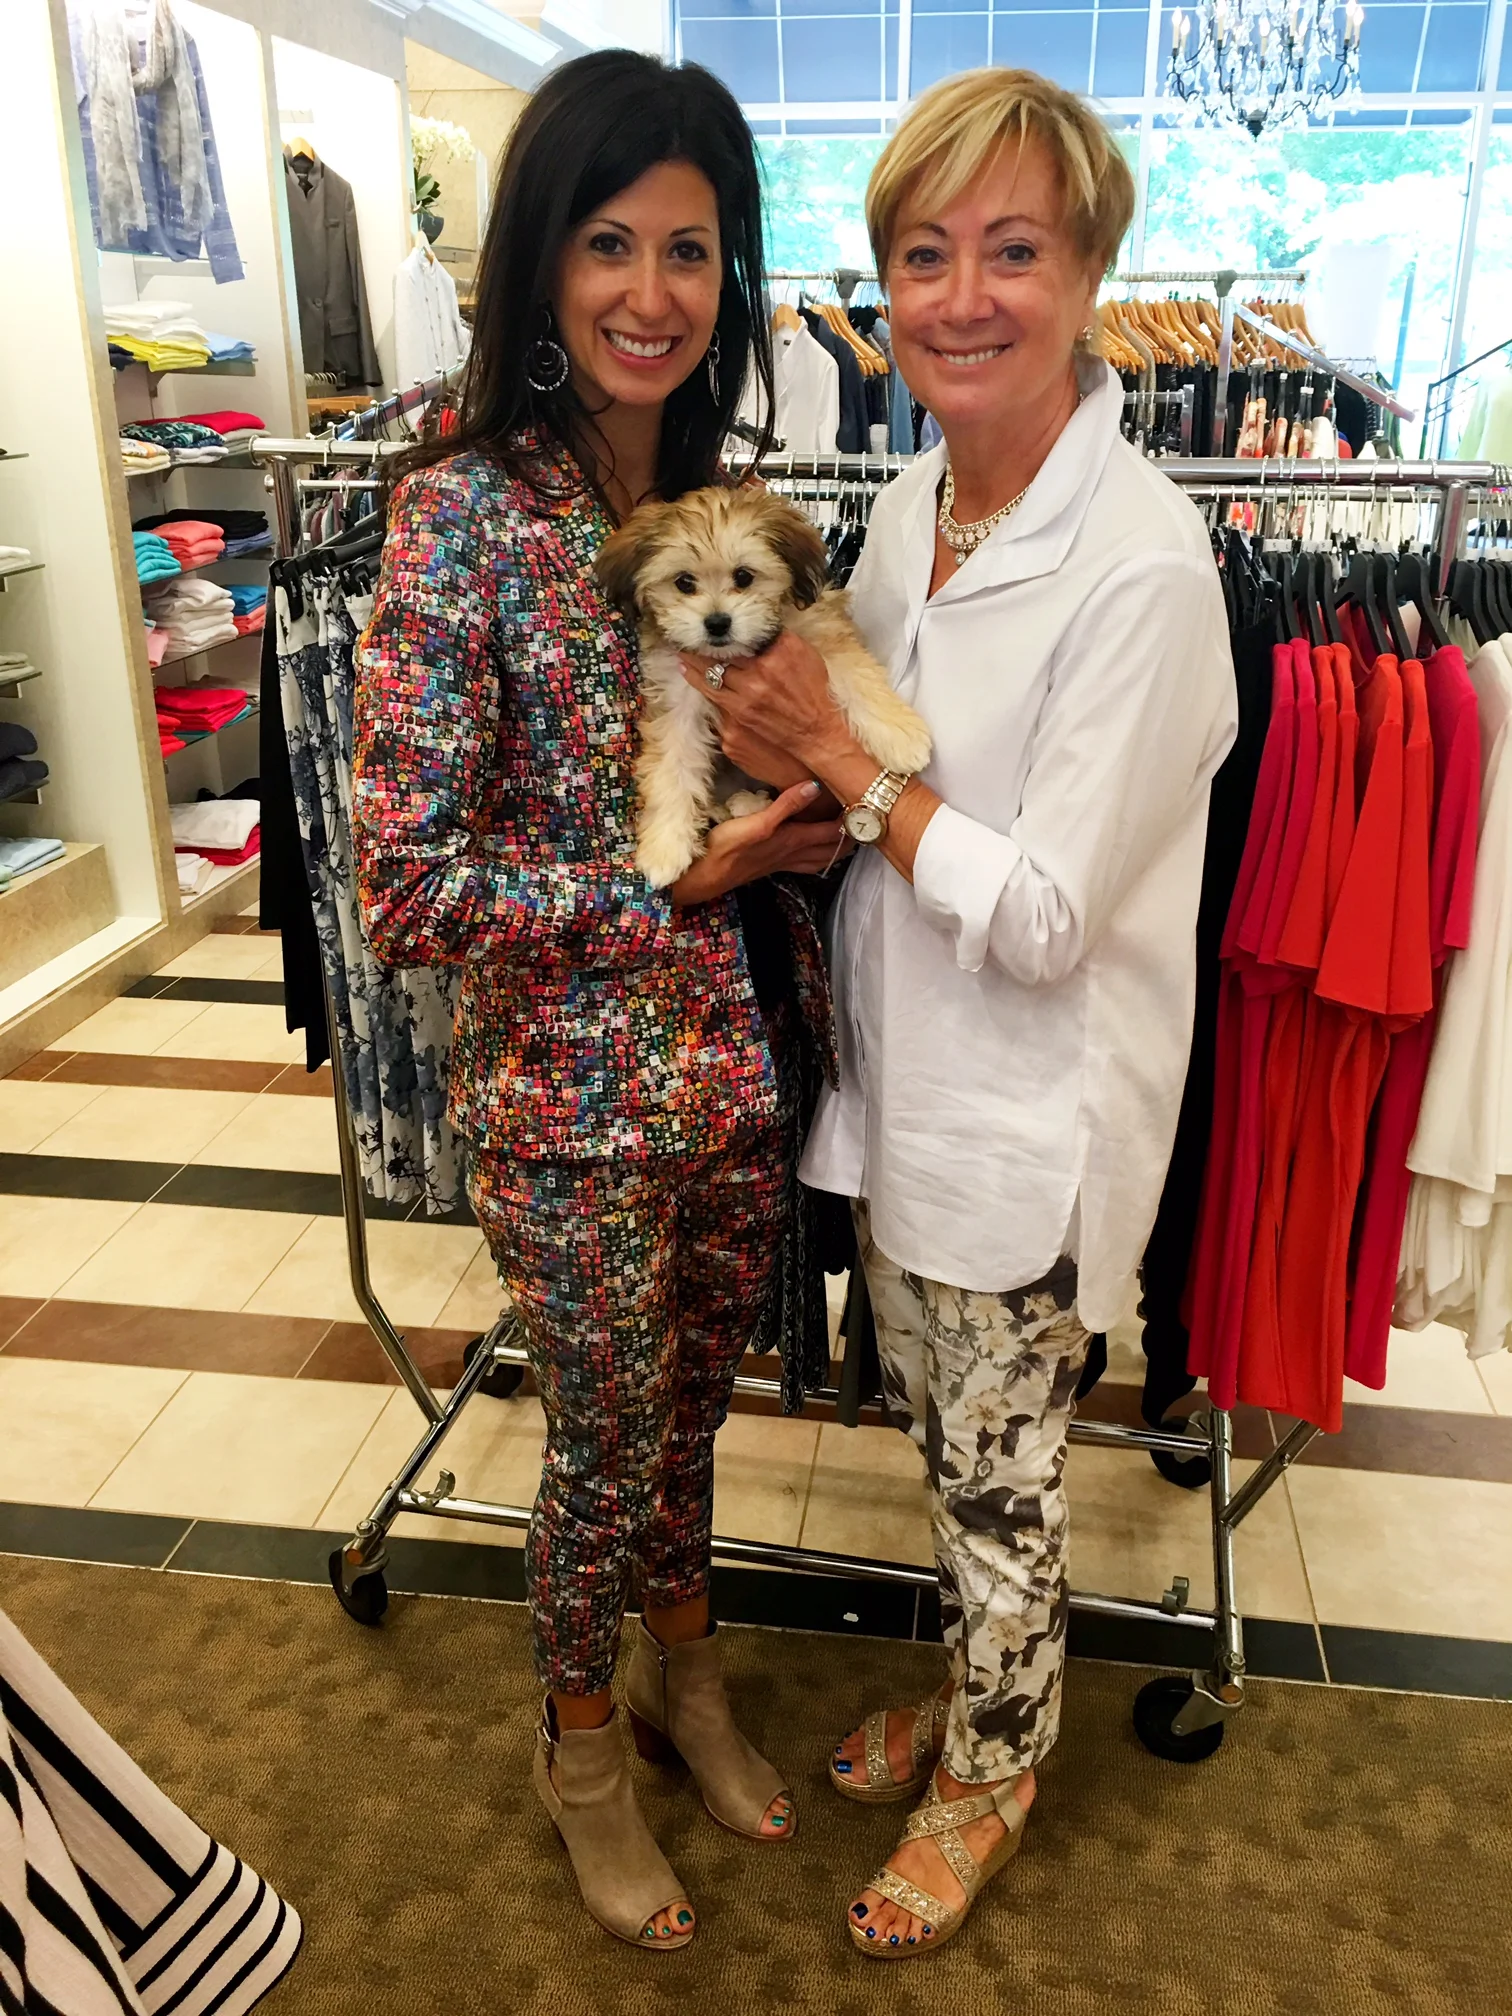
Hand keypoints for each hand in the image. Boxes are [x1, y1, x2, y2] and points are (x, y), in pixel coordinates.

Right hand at [670, 780, 852, 906]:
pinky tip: (818, 853)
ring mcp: (782, 861)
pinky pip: (805, 862)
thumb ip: (785, 806)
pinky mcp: (770, 865)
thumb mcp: (755, 823)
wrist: (703, 876)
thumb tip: (815, 787)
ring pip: (821, 857)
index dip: (852, 819)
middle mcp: (792, 853)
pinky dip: (819, 857)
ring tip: (854, 837)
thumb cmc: (725, 849)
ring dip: (839, 849)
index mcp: (793, 840)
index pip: (833, 830)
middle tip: (871, 822)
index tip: (869, 805)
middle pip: (832, 846)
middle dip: (853, 836)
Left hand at [682, 632, 861, 770]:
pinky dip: (697, 679)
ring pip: (712, 671)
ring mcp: (749, 694)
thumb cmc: (816, 695)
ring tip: (682, 650)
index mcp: (782, 650)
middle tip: (690, 633)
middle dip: (706, 642)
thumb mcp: (809, 657)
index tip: (720, 626)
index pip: (749, 632)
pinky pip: (712, 693)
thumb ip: (784, 642)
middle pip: (726, 649)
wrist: (818, 734)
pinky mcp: (739, 715)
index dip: (731, 628)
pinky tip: (688, 671)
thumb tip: (762, 629)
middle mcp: (763, 669)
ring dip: (694, 659)